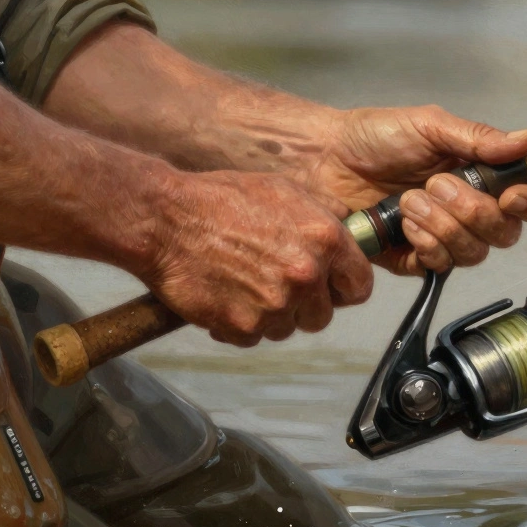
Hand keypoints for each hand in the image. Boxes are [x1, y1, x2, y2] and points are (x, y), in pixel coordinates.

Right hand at [137, 170, 373, 346]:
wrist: (166, 220)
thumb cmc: (222, 198)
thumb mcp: (284, 188)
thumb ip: (324, 210)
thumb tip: (347, 223)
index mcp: (324, 240)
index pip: (360, 286)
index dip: (344, 287)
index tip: (329, 285)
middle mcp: (305, 277)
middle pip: (323, 316)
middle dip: (304, 304)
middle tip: (274, 282)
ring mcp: (274, 306)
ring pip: (287, 329)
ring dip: (271, 314)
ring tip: (244, 284)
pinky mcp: (242, 327)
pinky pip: (253, 337)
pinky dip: (240, 323)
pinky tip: (224, 296)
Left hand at [303, 106, 526, 274]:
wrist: (324, 160)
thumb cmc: (375, 137)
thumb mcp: (429, 125)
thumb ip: (477, 137)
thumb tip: (526, 139)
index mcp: (481, 174)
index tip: (510, 194)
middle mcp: (469, 209)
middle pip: (505, 233)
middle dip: (473, 211)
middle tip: (436, 185)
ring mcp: (443, 235)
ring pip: (473, 252)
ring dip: (443, 225)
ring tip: (409, 200)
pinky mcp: (415, 258)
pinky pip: (439, 266)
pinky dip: (425, 245)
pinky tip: (404, 224)